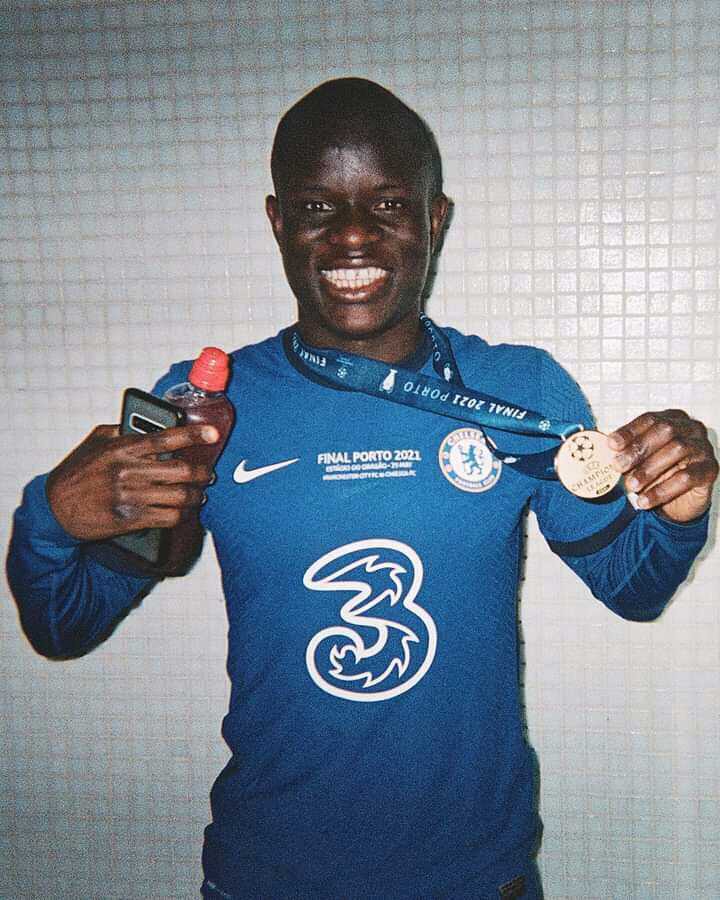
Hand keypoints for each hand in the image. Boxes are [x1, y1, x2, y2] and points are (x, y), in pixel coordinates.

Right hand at [46, 423, 219, 540]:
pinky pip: (169, 518)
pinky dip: (181, 515)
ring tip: (200, 494)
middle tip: (209, 474)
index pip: (165, 438)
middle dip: (203, 473)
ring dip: (196, 496)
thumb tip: (148, 424)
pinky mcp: (131, 520)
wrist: (55, 507)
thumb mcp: (95, 441)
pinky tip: (183, 511)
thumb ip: (122, 430)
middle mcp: (129, 472)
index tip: (213, 434)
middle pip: (182, 471)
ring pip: (180, 497)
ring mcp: (131, 497)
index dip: (193, 435)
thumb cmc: (77, 472)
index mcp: (122, 448)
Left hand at [608, 410, 717, 522]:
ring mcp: (704, 447)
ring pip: (678, 450)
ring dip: (649, 469)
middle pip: (665, 430)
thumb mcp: (638, 461)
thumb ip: (625, 453)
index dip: (630, 430)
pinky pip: (687, 477)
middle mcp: (692, 428)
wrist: (680, 500)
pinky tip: (645, 501)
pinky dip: (662, 490)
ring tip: (631, 486)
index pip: (650, 419)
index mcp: (673, 419)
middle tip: (618, 466)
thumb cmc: (657, 472)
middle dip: (639, 449)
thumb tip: (605, 451)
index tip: (611, 444)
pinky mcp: (710, 469)